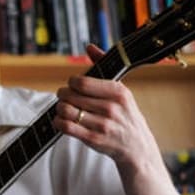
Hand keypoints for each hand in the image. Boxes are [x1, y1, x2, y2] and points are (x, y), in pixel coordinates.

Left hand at [53, 44, 162, 173]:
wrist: (136, 147)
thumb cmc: (125, 115)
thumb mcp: (121, 91)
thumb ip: (104, 67)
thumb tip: (89, 47)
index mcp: (118, 92)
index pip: (82, 82)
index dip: (71, 82)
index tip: (73, 85)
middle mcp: (111, 108)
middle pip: (70, 95)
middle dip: (63, 95)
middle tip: (65, 97)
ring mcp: (102, 125)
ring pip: (65, 110)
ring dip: (60, 109)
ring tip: (65, 109)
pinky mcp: (93, 139)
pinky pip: (66, 127)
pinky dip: (58, 122)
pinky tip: (62, 120)